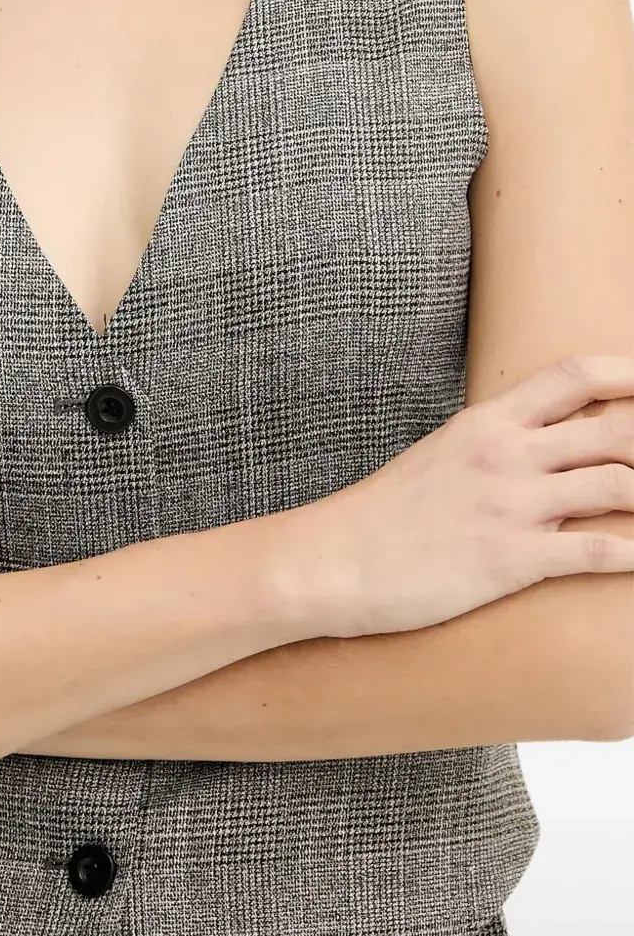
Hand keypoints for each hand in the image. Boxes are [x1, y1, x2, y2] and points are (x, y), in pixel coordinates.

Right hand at [280, 354, 633, 638]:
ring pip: (621, 485)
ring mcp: (511, 506)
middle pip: (617, 429)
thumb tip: (536, 448)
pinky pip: (600, 550)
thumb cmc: (381, 517)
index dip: (630, 374)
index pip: (575, 377)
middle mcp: (506, 455)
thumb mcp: (438, 457)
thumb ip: (490, 446)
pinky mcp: (512, 560)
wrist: (331, 561)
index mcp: (486, 424)